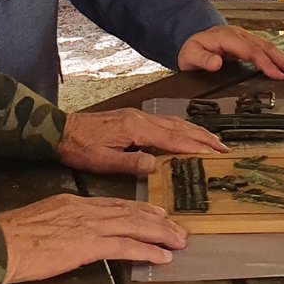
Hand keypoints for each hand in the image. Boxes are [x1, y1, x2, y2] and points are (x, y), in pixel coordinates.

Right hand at [0, 194, 186, 283]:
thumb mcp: (43, 219)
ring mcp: (89, 226)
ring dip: (160, 234)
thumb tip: (72, 231)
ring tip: (178, 241)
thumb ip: (63, 222)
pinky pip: (126, 246)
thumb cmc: (15, 235)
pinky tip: (161, 256)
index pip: (115, 204)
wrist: (3, 242)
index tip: (157, 211)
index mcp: (75, 203)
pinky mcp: (89, 245)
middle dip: (158, 221)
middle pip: (131, 212)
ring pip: (135, 226)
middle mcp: (86, 210)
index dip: (139, 208)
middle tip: (178, 228)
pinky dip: (147, 251)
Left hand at [57, 107, 225, 175]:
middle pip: (179, 127)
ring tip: (212, 143)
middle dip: (203, 138)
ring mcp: (138, 116)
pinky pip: (164, 122)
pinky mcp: (133, 118)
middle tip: (224, 149)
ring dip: (195, 132)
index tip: (216, 153)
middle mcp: (141, 119)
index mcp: (136, 128)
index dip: (197, 146)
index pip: (174, 138)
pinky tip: (186, 135)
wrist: (60, 129)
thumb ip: (131, 163)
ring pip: (174, 122)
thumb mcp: (103, 161)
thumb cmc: (79, 147)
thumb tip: (156, 167)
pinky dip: (181, 128)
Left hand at [176, 25, 283, 79]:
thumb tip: (217, 63)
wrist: (190, 38)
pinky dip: (282, 57)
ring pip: (271, 48)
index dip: (266, 63)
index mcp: (229, 37)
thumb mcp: (191, 55)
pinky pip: (268, 50)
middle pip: (266, 47)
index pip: (251, 51)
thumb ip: (203, 59)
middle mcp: (241, 36)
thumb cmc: (191, 49)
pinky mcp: (249, 44)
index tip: (278, 75)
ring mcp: (246, 38)